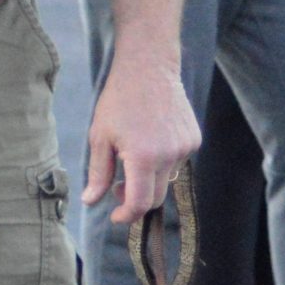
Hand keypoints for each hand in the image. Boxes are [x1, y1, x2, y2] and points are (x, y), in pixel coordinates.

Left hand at [82, 56, 201, 228]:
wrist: (149, 68)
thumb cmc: (119, 100)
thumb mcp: (100, 137)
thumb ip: (98, 173)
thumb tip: (91, 201)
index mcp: (144, 157)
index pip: (139, 203)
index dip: (126, 215)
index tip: (115, 217)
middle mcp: (170, 155)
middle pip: (156, 198)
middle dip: (136, 200)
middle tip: (118, 186)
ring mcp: (186, 147)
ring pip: (167, 179)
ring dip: (149, 178)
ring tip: (134, 155)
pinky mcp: (194, 139)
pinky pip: (177, 163)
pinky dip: (163, 162)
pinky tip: (152, 141)